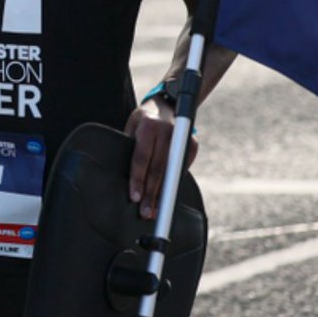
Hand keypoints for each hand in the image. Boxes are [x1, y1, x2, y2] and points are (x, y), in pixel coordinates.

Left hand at [124, 100, 197, 219]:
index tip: (135, 198)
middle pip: (158, 169)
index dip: (137, 179)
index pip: (141, 158)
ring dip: (164, 194)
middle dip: (151, 193)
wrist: (167, 103)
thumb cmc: (144, 119)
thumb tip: (125, 176)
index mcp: (147, 126)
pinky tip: (168, 197)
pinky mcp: (192, 144)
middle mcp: (166, 131)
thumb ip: (130, 146)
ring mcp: (181, 137)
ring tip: (156, 211)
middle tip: (146, 213)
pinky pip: (183, 169)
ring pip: (171, 172)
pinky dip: (175, 183)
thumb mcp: (131, 126)